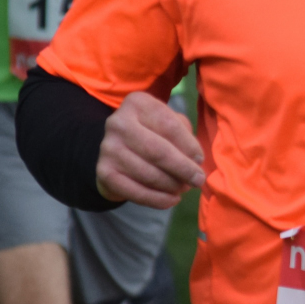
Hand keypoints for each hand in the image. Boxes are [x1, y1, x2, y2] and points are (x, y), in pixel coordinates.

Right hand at [96, 91, 204, 207]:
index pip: (169, 126)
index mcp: (138, 103)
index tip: (200, 160)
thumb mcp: (169, 123)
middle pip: (159, 151)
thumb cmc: (154, 133)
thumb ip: (185, 135)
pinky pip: (136, 192)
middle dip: (183, 169)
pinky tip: (172, 200)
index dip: (189, 146)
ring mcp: (108, 148)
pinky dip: (158, 200)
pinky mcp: (104, 172)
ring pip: (149, 174)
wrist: (117, 149)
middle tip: (198, 180)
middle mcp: (118, 122)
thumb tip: (195, 160)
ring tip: (184, 188)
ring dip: (172, 185)